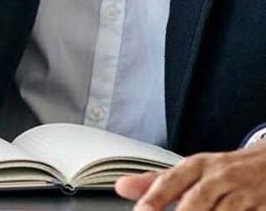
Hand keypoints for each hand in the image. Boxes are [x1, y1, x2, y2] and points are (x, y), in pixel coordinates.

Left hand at [116, 143, 265, 210]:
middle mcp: (220, 177)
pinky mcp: (265, 206)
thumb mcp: (192, 170)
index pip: (171, 181)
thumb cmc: (224, 171)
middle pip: (196, 202)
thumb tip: (121, 188)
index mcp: (198, 165)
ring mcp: (245, 193)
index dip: (155, 198)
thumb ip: (157, 182)